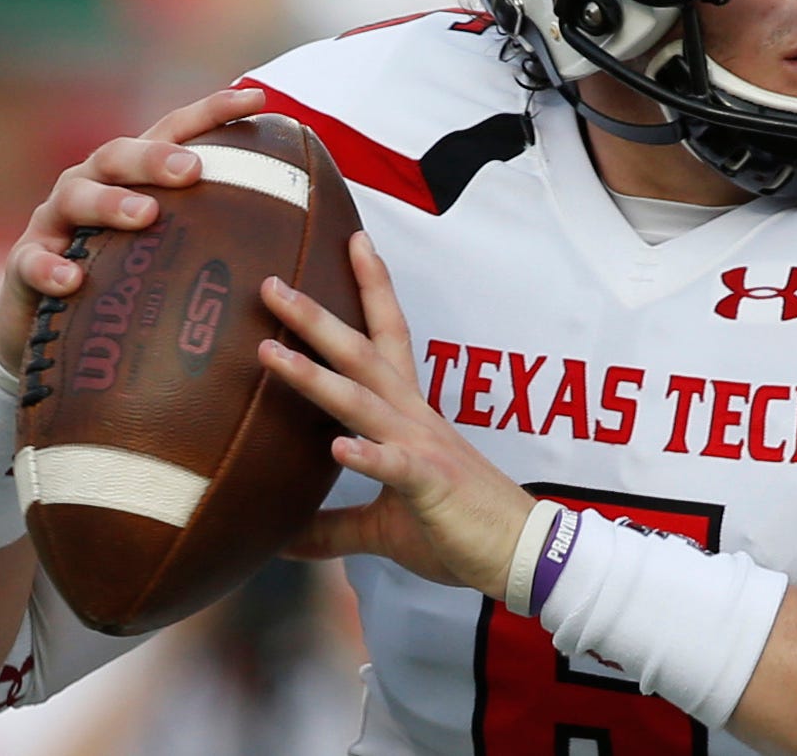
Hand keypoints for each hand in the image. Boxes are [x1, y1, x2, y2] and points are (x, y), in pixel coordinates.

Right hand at [0, 86, 269, 373]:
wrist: (49, 327)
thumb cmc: (126, 279)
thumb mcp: (171, 252)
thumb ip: (218, 235)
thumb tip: (306, 240)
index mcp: (134, 175)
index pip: (174, 131)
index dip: (213, 112)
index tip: (259, 100)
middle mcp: (93, 183)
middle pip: (122, 154)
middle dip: (158, 157)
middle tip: (193, 170)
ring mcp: (55, 220)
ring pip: (78, 196)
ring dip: (111, 203)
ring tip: (144, 216)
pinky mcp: (26, 262)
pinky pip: (33, 260)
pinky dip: (51, 266)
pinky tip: (73, 279)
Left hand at [260, 232, 534, 597]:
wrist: (524, 555)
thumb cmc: (460, 530)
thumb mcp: (385, 526)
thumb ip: (332, 525)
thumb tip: (281, 537)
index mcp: (408, 416)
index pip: (387, 337)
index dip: (371, 287)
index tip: (352, 240)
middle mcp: (413, 418)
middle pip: (362, 354)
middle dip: (316, 318)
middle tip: (272, 284)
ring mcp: (422, 448)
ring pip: (362, 401)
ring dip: (315, 376)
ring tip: (272, 355)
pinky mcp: (431, 485)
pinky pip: (396, 467)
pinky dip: (366, 455)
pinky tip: (337, 448)